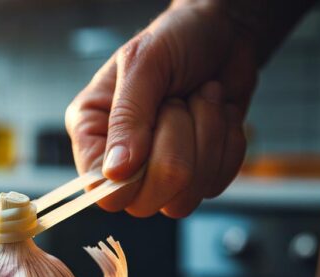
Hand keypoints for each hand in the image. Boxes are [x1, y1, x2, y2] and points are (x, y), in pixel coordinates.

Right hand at [65, 2, 258, 217]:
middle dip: (175, 151)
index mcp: (93, 131)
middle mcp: (121, 160)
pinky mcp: (198, 173)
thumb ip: (127, 117)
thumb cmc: (175, 39)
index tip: (149, 137)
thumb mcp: (144, 64)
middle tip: (178, 104)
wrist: (224, 33)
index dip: (129, 178)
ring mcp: (160, 170)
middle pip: (144, 202)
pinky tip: (216, 113)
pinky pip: (215, 186)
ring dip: (205, 142)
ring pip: (182, 200)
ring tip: (199, 101)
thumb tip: (115, 172)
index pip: (99, 190)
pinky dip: (226, 144)